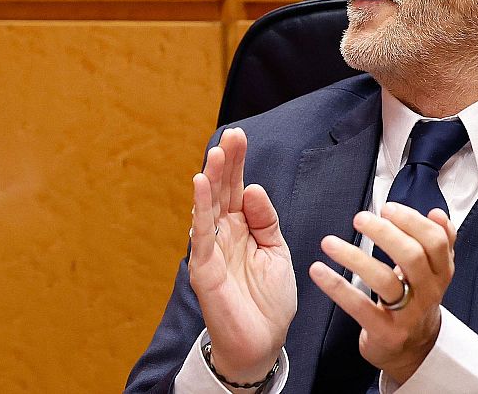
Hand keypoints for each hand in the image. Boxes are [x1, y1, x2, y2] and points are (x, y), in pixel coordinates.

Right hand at [188, 128, 296, 383]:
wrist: (262, 342)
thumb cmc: (268, 299)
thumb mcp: (277, 252)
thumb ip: (266, 221)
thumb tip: (253, 188)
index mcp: (242, 226)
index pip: (237, 186)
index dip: (238, 162)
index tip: (240, 136)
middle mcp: (224, 232)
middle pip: (222, 189)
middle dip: (226, 162)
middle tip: (232, 135)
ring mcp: (212, 247)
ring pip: (209, 205)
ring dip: (211, 178)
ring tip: (216, 152)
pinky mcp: (204, 266)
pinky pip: (201, 232)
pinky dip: (200, 207)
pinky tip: (200, 184)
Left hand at [309, 203, 456, 386]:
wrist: (413, 352)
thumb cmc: (416, 302)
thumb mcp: (432, 273)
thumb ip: (436, 243)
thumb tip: (438, 213)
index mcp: (440, 273)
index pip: (435, 242)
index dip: (413, 221)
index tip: (387, 208)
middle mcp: (428, 293)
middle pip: (412, 257)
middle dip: (385, 233)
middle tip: (360, 218)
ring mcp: (408, 315)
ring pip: (384, 281)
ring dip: (354, 257)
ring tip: (328, 242)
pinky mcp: (386, 331)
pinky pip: (360, 307)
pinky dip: (337, 287)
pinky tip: (319, 271)